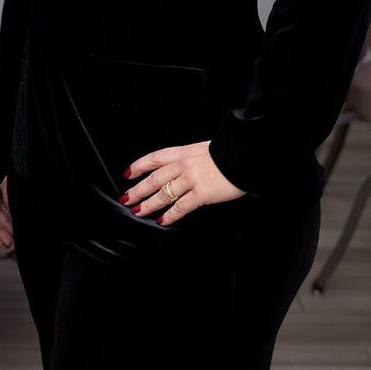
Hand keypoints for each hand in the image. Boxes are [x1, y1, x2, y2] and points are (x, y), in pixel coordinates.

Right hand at [0, 168, 13, 250]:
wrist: (3, 142)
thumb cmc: (1, 162)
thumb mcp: (6, 184)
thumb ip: (10, 203)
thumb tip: (15, 220)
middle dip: (0, 232)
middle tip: (9, 245)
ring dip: (6, 225)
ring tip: (14, 237)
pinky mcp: (1, 187)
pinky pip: (4, 205)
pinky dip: (9, 214)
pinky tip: (15, 222)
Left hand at [121, 140, 245, 226]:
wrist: (244, 156)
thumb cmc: (229, 153)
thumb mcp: (204, 149)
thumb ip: (190, 159)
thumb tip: (179, 169)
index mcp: (183, 152)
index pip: (154, 159)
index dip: (138, 166)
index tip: (128, 174)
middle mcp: (183, 166)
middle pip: (153, 179)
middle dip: (137, 190)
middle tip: (126, 198)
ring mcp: (191, 180)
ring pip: (163, 194)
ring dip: (148, 204)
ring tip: (138, 211)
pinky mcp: (201, 194)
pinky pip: (180, 207)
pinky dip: (169, 215)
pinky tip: (162, 220)